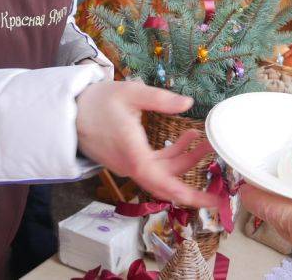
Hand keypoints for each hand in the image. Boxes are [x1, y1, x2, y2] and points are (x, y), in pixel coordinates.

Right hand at [76, 80, 215, 207]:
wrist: (72, 112)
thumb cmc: (99, 101)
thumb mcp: (131, 92)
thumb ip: (160, 99)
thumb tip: (188, 103)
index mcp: (132, 153)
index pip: (160, 181)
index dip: (184, 192)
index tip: (205, 199)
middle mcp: (132, 165)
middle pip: (167, 183)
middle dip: (194, 181)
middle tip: (219, 183)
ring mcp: (131, 165)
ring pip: (163, 173)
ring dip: (186, 160)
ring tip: (204, 140)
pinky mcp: (130, 160)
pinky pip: (155, 166)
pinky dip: (173, 155)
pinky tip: (186, 137)